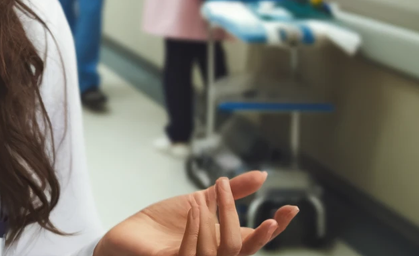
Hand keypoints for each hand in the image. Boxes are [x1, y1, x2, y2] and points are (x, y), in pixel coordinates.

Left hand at [97, 172, 298, 255]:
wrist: (130, 235)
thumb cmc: (165, 223)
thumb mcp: (201, 201)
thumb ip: (232, 191)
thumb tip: (263, 175)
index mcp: (222, 241)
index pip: (255, 238)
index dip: (275, 227)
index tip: (292, 208)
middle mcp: (212, 254)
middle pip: (244, 248)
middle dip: (257, 231)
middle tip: (260, 208)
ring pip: (223, 251)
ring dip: (219, 220)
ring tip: (206, 196)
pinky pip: (192, 251)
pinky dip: (196, 228)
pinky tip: (195, 208)